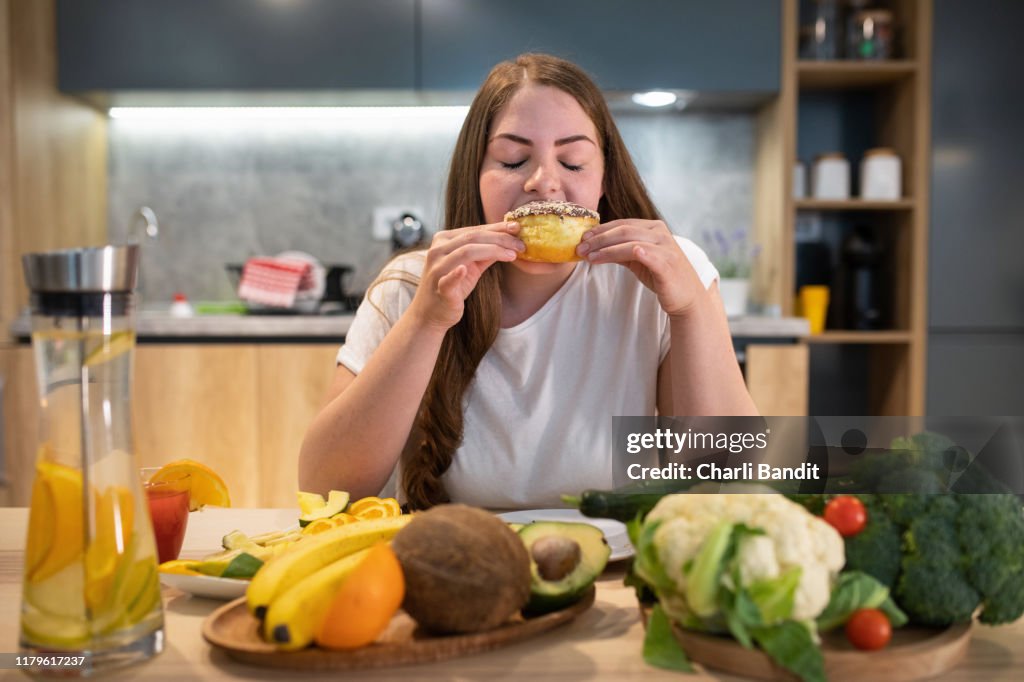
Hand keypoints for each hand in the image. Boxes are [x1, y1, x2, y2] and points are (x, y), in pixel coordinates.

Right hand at [408, 221, 523, 330]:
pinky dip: (457, 274)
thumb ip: (486, 253)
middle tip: (521, 244)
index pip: (474, 230)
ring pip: (466, 252)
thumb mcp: (470, 267)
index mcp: (443, 240)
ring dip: (493, 251)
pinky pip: (448, 279)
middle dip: (500, 239)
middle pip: (473, 238)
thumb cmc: (452, 288)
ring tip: (513, 255)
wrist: (431, 314)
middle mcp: (437, 250)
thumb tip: (509, 240)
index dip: (498, 228)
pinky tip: (465, 270)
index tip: (518, 228)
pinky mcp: (439, 288)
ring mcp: (437, 269)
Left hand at [576, 219, 704, 316]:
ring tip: (589, 257)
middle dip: (598, 239)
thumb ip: (621, 250)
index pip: (622, 224)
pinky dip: (627, 252)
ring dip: (605, 249)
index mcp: (654, 228)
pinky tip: (608, 256)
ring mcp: (665, 248)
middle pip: (623, 231)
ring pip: (629, 242)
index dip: (600, 230)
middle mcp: (661, 233)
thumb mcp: (638, 260)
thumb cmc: (661, 276)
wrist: (687, 297)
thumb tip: (594, 246)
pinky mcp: (667, 264)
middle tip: (580, 248)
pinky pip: (644, 254)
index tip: (582, 238)